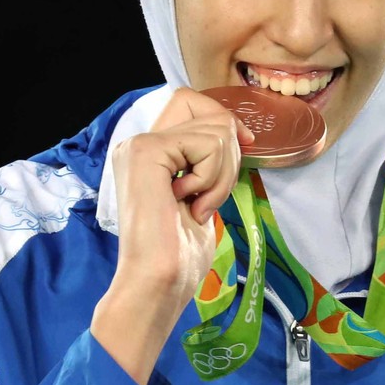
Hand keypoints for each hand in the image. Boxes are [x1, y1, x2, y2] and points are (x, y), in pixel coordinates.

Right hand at [90, 88, 254, 384]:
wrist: (158, 282)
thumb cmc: (179, 253)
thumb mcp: (202, 194)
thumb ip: (208, 161)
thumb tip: (239, 133)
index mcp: (149, 153)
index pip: (191, 102)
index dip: (223, 117)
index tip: (245, 144)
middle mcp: (138, 143)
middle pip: (209, 112)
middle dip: (230, 155)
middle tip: (210, 197)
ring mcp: (139, 145)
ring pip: (215, 129)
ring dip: (223, 174)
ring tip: (198, 205)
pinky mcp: (146, 152)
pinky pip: (207, 143)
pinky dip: (213, 177)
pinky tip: (191, 204)